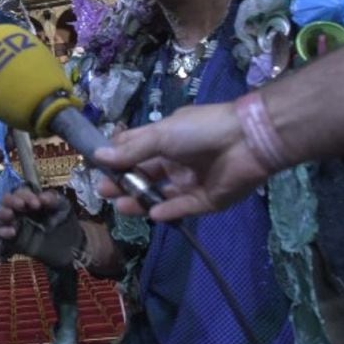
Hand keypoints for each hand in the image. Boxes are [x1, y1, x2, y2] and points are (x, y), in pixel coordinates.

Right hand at [0, 188, 81, 269]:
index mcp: (29, 201)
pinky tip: (11, 232)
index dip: (26, 195)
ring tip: (10, 214)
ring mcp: (14, 225)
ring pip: (0, 215)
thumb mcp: (63, 207)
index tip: (36, 204)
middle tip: (21, 205)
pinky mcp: (13, 241)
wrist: (71, 248)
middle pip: (6, 201)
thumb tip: (42, 197)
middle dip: (11, 200)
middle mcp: (19, 211)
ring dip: (2, 213)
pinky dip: (2, 232)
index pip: (21, 193)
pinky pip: (1, 235)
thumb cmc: (65, 223)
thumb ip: (53, 199)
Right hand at [93, 102, 271, 220]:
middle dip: (123, 182)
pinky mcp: (206, 200)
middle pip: (143, 174)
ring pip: (159, 194)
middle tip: (104, 190)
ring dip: (139, 200)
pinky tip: (150, 213)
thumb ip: (131, 150)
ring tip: (120, 205)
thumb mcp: (161, 134)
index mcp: (165, 139)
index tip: (96, 165)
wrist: (246, 140)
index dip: (115, 156)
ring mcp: (190, 181)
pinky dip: (167, 211)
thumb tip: (98, 156)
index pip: (134, 148)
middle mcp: (176, 161)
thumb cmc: (200, 130)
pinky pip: (182, 207)